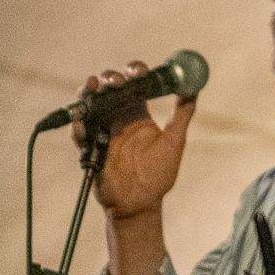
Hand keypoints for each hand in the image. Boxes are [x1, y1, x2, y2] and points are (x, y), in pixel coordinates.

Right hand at [80, 62, 197, 225]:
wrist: (141, 204)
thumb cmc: (159, 174)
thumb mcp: (174, 141)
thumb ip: (183, 115)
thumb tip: (194, 88)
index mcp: (138, 115)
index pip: (134, 85)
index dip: (134, 73)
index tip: (138, 70)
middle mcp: (118, 119)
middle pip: (109, 90)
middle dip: (110, 79)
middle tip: (116, 80)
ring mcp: (102, 132)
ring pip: (90, 105)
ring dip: (88, 93)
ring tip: (92, 85)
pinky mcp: (90, 148)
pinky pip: (80, 134)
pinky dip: (79, 125)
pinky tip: (83, 119)